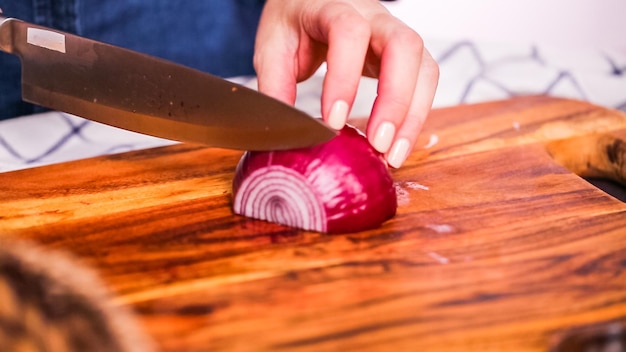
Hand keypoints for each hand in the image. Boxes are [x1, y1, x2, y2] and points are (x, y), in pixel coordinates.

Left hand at [254, 0, 438, 167]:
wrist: (311, 3)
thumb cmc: (294, 24)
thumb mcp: (273, 48)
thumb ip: (275, 85)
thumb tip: (284, 131)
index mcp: (334, 7)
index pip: (349, 33)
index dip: (345, 77)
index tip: (334, 121)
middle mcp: (374, 17)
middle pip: (403, 47)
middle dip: (394, 100)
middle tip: (377, 143)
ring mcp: (395, 35)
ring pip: (424, 68)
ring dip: (412, 115)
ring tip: (392, 155)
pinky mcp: (405, 58)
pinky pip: (424, 83)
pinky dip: (415, 117)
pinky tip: (398, 144)